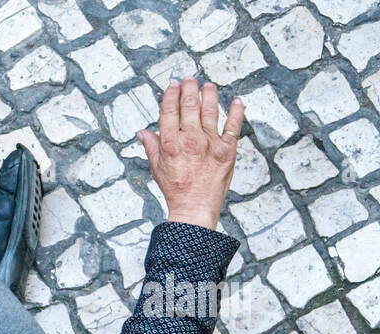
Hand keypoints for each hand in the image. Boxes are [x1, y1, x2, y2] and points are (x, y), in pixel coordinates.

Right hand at [138, 78, 242, 231]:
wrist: (195, 208)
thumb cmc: (175, 190)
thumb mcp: (157, 168)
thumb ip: (152, 147)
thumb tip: (142, 132)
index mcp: (170, 144)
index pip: (169, 111)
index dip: (171, 95)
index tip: (173, 86)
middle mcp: (190, 140)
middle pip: (190, 106)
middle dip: (189, 89)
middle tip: (190, 80)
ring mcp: (210, 143)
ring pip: (210, 110)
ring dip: (209, 94)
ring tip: (208, 86)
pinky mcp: (227, 150)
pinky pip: (234, 126)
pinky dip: (236, 112)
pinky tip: (236, 102)